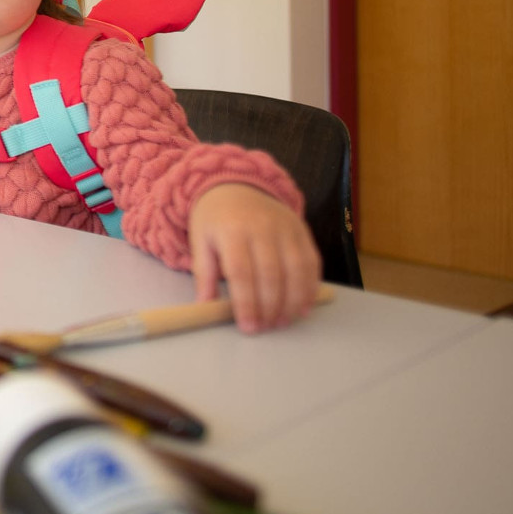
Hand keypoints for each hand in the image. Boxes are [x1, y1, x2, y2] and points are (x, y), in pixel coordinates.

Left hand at [187, 183, 321, 332]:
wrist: (237, 185)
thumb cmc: (216, 219)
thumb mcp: (200, 240)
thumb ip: (204, 273)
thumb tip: (206, 306)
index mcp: (231, 230)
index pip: (241, 272)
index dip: (246, 303)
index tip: (248, 327)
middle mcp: (262, 227)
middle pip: (271, 274)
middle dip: (270, 307)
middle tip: (266, 328)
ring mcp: (286, 228)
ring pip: (296, 270)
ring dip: (293, 302)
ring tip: (283, 322)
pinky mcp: (303, 231)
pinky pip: (312, 263)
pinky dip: (310, 288)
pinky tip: (303, 307)